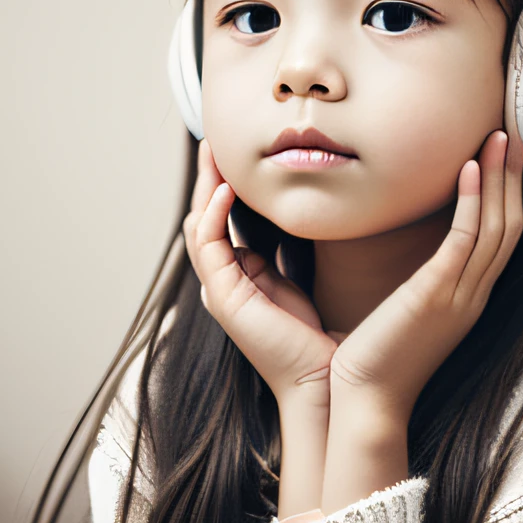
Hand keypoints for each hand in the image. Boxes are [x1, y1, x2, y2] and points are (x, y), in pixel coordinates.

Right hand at [181, 140, 335, 407]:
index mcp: (241, 279)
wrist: (322, 381)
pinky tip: (229, 189)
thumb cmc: (321, 338)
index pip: (224, 223)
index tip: (237, 155)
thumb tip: (304, 216)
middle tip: (215, 141)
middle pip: (206, 218)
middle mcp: (224, 283)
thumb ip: (293, 252)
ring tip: (216, 153)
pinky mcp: (223, 297)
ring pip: (200, 225)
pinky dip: (216, 213)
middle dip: (209, 179)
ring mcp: (219, 290)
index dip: (226, 187)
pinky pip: (209, 243)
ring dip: (207, 187)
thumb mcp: (304, 282)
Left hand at [327, 129, 522, 424]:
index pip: (503, 238)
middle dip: (514, 178)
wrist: (366, 403)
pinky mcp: (435, 297)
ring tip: (499, 138)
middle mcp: (473, 296)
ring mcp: (459, 297)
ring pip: (496, 228)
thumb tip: (413, 253)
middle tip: (513, 134)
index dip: (510, 195)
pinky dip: (472, 203)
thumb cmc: (376, 359)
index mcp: (469, 299)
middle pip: (510, 226)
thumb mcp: (409, 313)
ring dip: (500, 179)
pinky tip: (469, 171)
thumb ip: (421, 284)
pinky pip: (463, 242)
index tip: (506, 159)